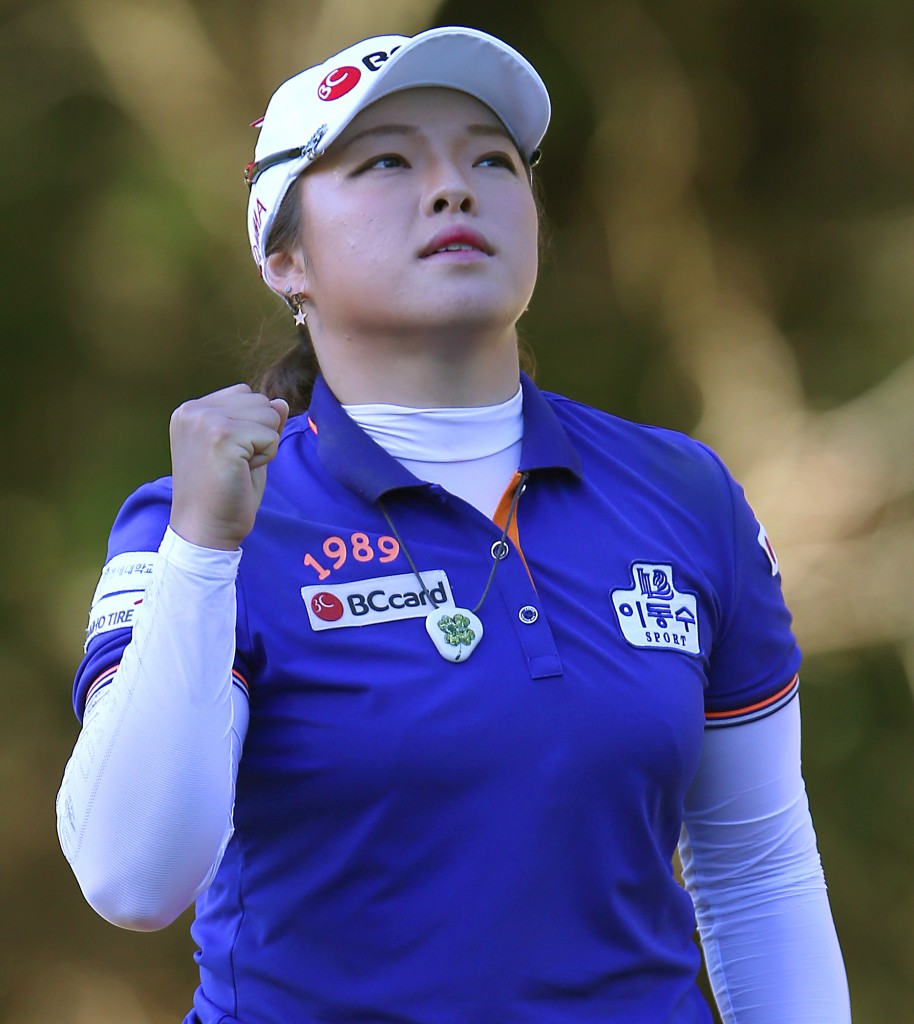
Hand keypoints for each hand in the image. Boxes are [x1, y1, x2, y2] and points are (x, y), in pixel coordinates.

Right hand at [168, 384, 289, 549]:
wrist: (205, 529)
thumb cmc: (224, 494)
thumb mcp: (244, 450)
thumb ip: (259, 423)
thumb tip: (280, 402)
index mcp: (190, 410)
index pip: (244, 394)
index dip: (251, 427)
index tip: (229, 456)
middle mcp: (193, 409)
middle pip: (260, 401)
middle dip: (260, 434)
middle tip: (235, 465)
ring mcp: (206, 420)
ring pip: (268, 414)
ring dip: (264, 445)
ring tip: (238, 468)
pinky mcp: (222, 435)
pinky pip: (271, 436)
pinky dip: (266, 458)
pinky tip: (242, 473)